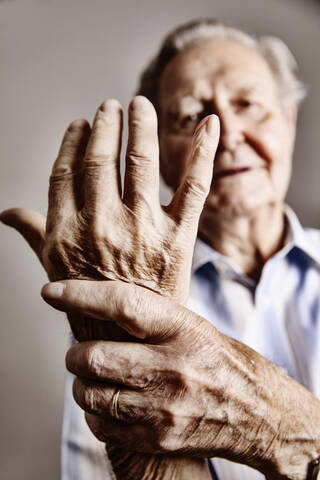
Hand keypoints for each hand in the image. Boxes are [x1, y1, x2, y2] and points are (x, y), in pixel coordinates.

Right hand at [0, 97, 218, 304]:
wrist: (129, 339)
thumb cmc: (89, 301)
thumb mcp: (54, 268)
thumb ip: (34, 233)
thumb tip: (7, 212)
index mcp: (66, 231)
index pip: (66, 172)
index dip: (73, 143)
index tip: (81, 124)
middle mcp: (101, 224)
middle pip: (102, 161)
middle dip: (106, 127)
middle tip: (111, 107)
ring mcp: (142, 229)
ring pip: (141, 163)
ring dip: (140, 127)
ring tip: (139, 106)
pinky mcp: (178, 237)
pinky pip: (194, 187)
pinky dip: (204, 153)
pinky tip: (210, 125)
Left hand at [42, 278, 319, 478]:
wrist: (258, 413)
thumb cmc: (223, 362)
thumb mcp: (195, 327)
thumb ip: (152, 319)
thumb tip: (102, 306)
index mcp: (183, 329)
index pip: (123, 305)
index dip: (81, 296)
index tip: (52, 293)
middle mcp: (173, 367)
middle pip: (96, 358)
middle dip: (76, 356)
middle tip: (79, 353)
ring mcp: (164, 407)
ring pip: (92, 395)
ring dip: (83, 385)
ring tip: (94, 379)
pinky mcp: (158, 436)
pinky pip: (103, 426)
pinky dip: (96, 413)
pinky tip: (110, 404)